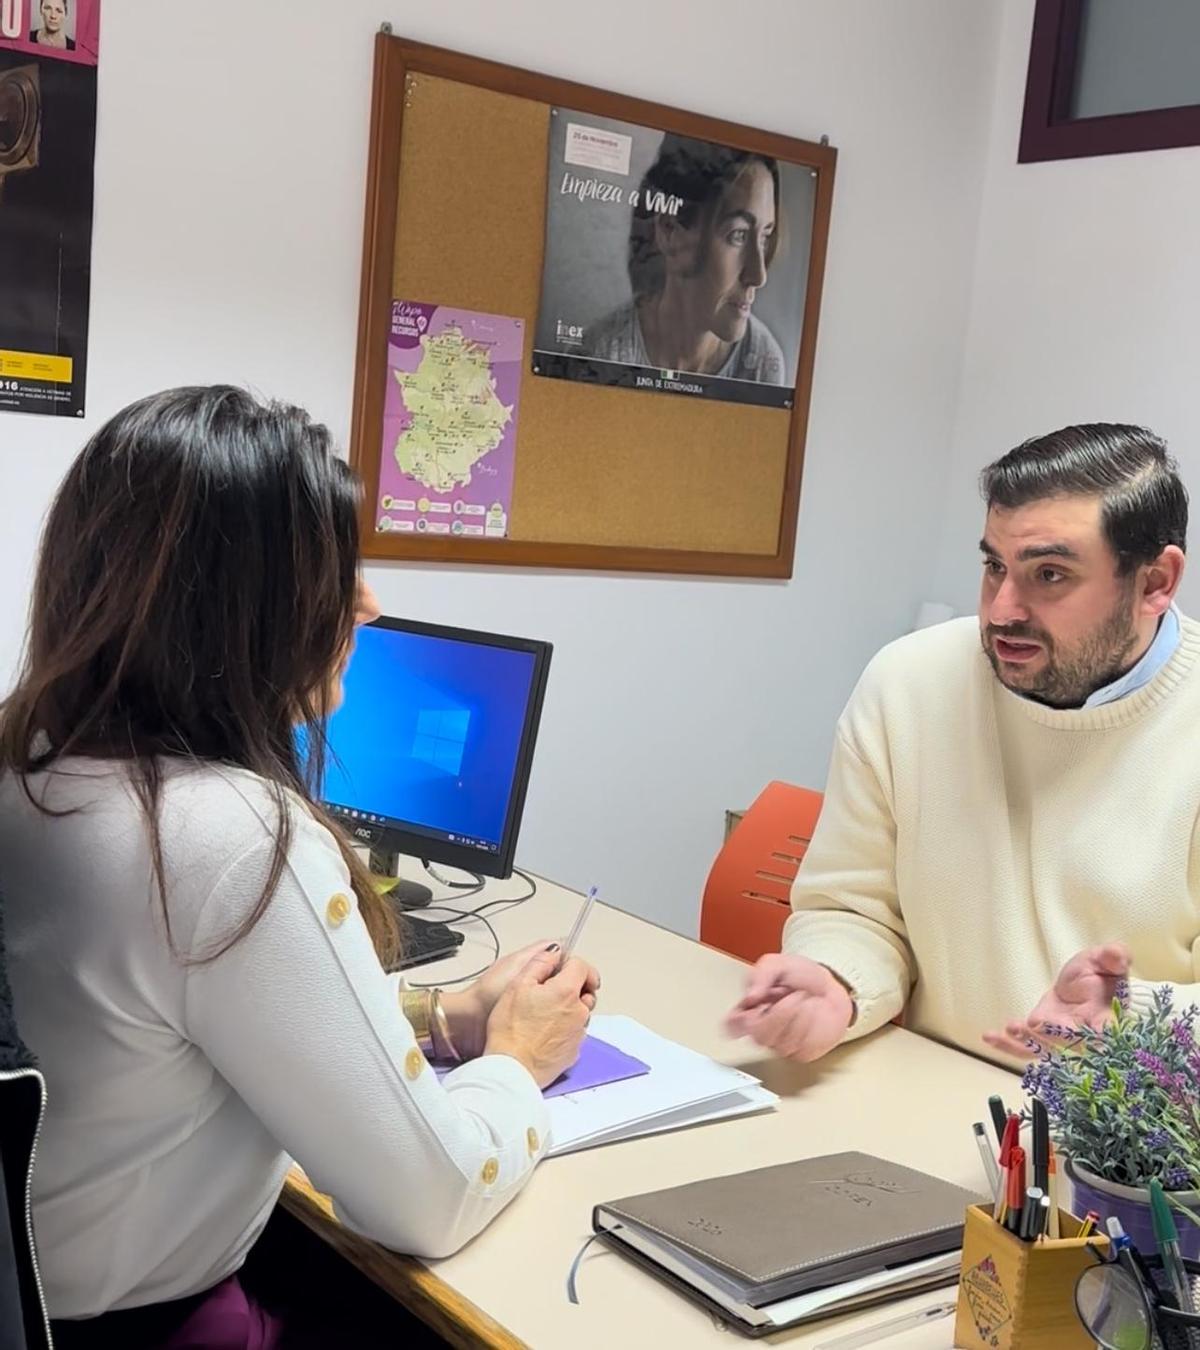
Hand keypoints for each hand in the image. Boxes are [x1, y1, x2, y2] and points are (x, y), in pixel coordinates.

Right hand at [483, 946, 595, 1087]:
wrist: (510, 1069)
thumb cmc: (510, 1030)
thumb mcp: (518, 985)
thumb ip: (540, 963)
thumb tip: (554, 953)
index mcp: (566, 992)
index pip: (583, 966)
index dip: (570, 963)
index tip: (561, 967)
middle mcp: (579, 1012)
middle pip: (585, 990)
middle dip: (571, 986)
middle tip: (547, 992)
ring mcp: (578, 1034)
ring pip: (580, 1012)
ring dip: (568, 1009)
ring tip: (542, 1015)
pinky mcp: (573, 1052)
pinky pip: (574, 1033)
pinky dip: (564, 1029)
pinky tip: (544, 1033)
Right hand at [723, 953, 853, 1063]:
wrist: (831, 987)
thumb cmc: (801, 976)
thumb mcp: (777, 964)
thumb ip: (761, 974)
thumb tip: (750, 996)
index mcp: (749, 1009)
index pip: (732, 1025)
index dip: (737, 1021)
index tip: (750, 1011)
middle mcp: (762, 1029)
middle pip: (758, 1035)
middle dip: (778, 1013)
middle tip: (788, 994)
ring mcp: (780, 1043)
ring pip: (780, 1042)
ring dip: (796, 1015)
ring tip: (803, 998)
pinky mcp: (800, 1053)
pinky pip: (800, 1047)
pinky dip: (808, 1025)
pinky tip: (811, 1013)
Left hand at [982, 943, 1129, 1059]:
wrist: (1091, 985)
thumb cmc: (1104, 973)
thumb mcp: (1108, 959)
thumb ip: (1114, 956)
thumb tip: (1116, 954)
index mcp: (1106, 1019)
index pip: (1104, 1033)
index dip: (1094, 1035)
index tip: (1082, 1030)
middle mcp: (1085, 1036)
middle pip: (1069, 1045)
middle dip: (1049, 1037)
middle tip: (1030, 1024)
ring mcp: (1061, 1037)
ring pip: (1043, 1050)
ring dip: (1024, 1043)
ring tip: (1007, 1028)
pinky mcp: (1042, 1034)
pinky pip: (1025, 1046)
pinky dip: (1007, 1044)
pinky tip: (988, 1036)